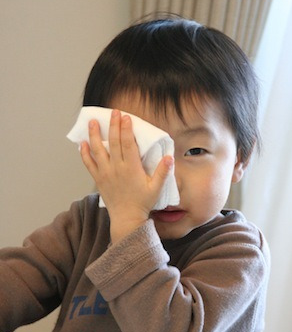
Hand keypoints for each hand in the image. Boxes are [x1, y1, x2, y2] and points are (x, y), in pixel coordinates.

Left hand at [80, 109, 173, 241]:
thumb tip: (169, 158)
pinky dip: (84, 153)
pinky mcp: (98, 179)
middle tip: (113, 112)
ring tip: (92, 122)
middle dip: (113, 125)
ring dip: (94, 135)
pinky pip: (89, 164)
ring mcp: (105, 173)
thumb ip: (163, 172)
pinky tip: (82, 143)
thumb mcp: (156, 188)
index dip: (126, 129)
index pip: (128, 144)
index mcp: (131, 168)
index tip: (126, 117)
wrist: (127, 219)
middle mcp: (116, 168)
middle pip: (113, 142)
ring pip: (98, 150)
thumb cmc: (142, 203)